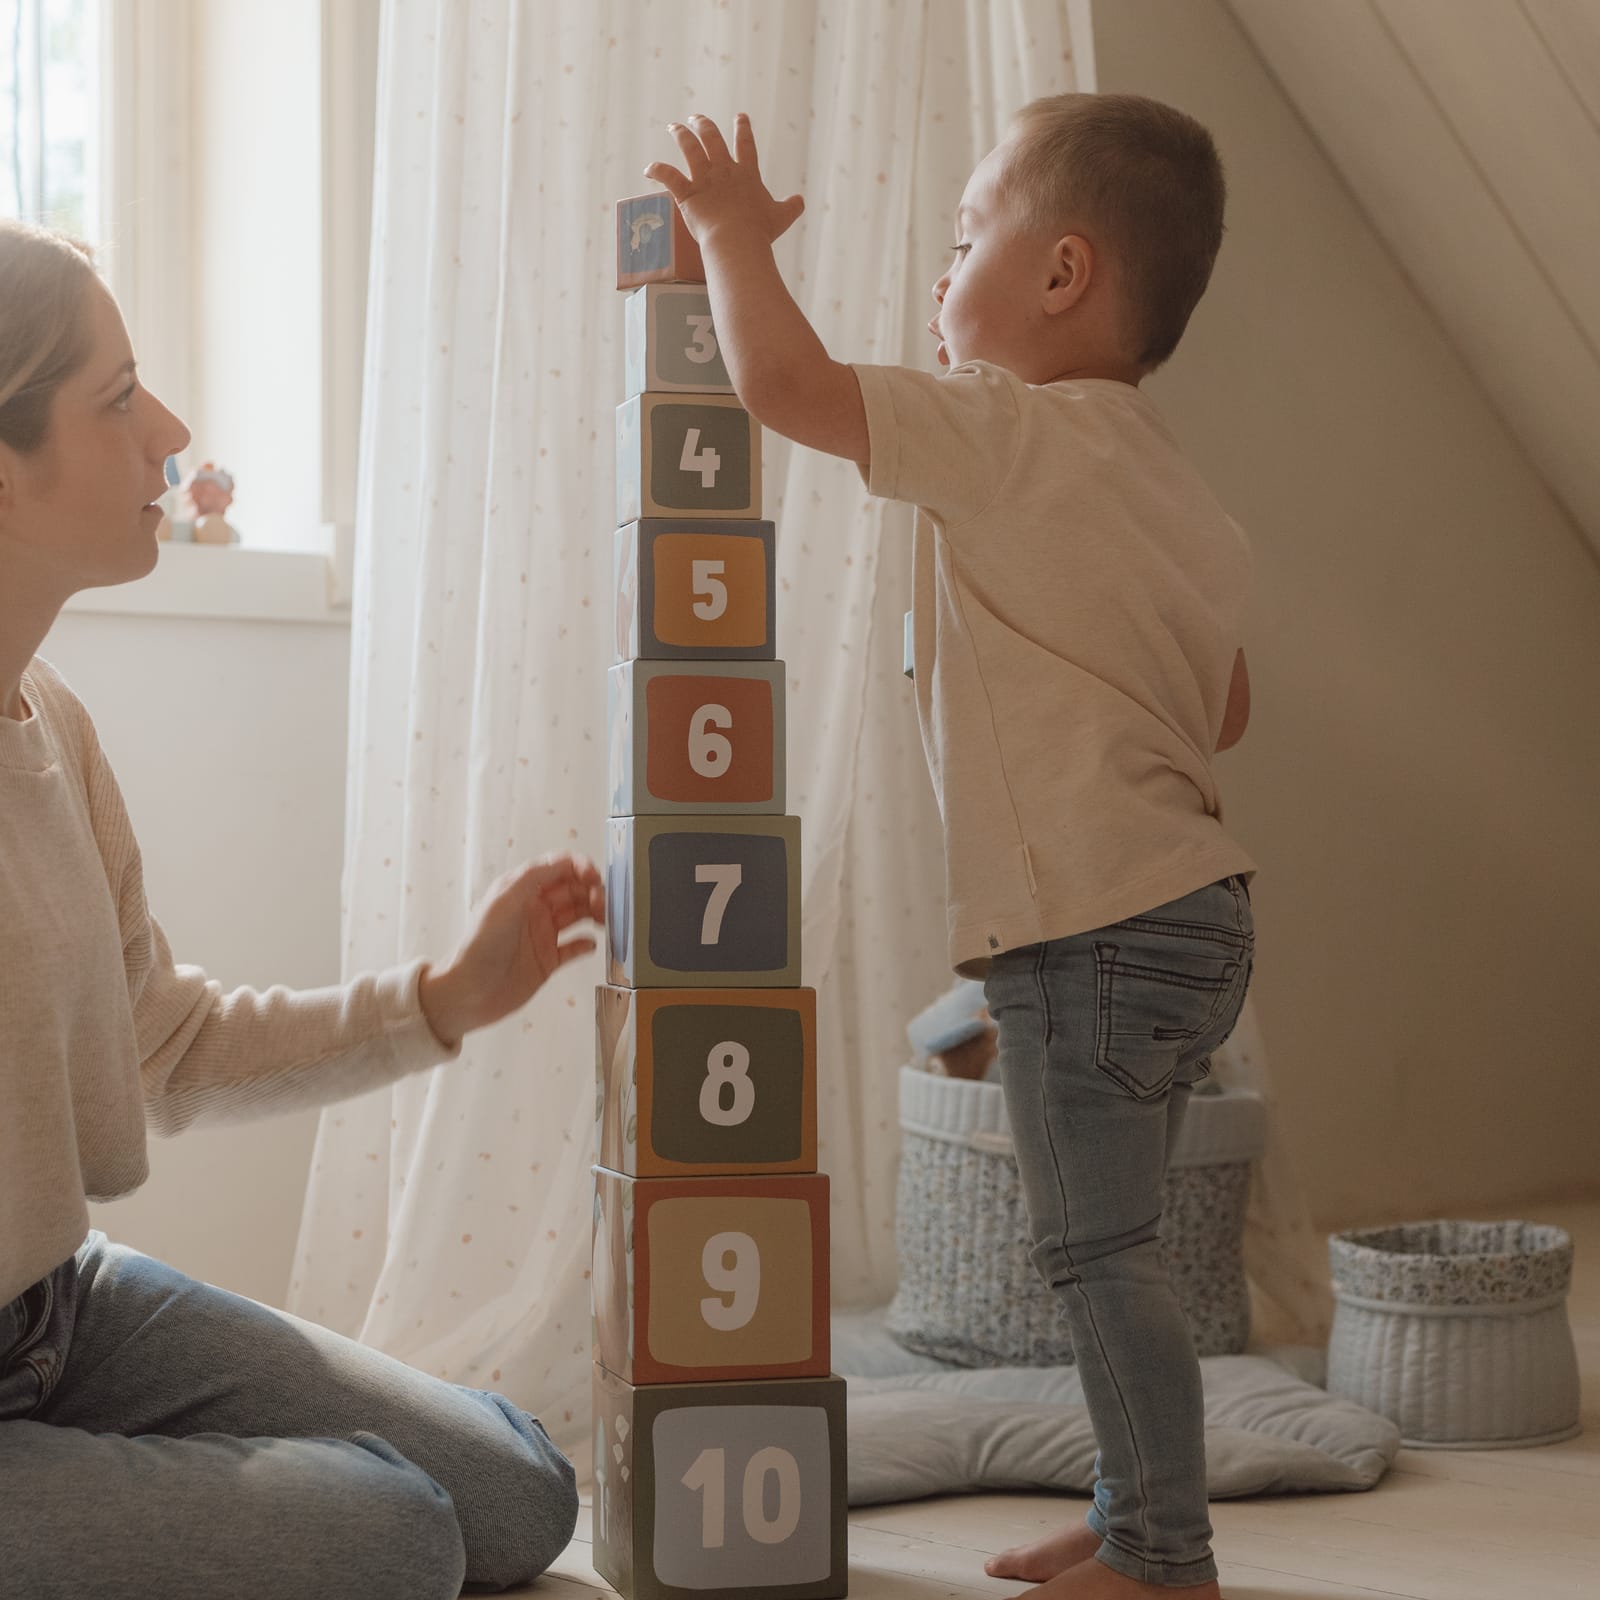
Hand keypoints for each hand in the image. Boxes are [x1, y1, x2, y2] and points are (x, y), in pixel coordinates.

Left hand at [418, 853, 604, 1046]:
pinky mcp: (548, 961)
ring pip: (579, 915)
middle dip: (593, 891)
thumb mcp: (504, 901)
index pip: (559, 868)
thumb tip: (564, 862)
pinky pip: (575, 947)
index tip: (595, 879)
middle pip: (574, 890)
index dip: (581, 868)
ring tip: (604, 920)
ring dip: (595, 913)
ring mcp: (543, 935)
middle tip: (603, 903)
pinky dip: (587, 944)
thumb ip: (534, 877)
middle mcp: (534, 909)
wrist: (469, 993)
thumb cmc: (479, 946)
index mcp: (522, 890)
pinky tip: (590, 945)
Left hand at [644, 112, 803, 247]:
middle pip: (712, 138)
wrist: (738, 241)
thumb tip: (800, 202)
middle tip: (696, 118)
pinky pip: (668, 176)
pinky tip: (648, 168)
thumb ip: (791, 207)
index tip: (740, 117)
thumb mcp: (781, 218)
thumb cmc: (760, 232)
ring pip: (689, 148)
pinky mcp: (687, 194)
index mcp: (746, 173)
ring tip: (673, 127)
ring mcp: (704, 180)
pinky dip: (657, 170)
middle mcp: (724, 170)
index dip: (743, 129)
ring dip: (680, 135)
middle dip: (703, 125)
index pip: (745, 144)